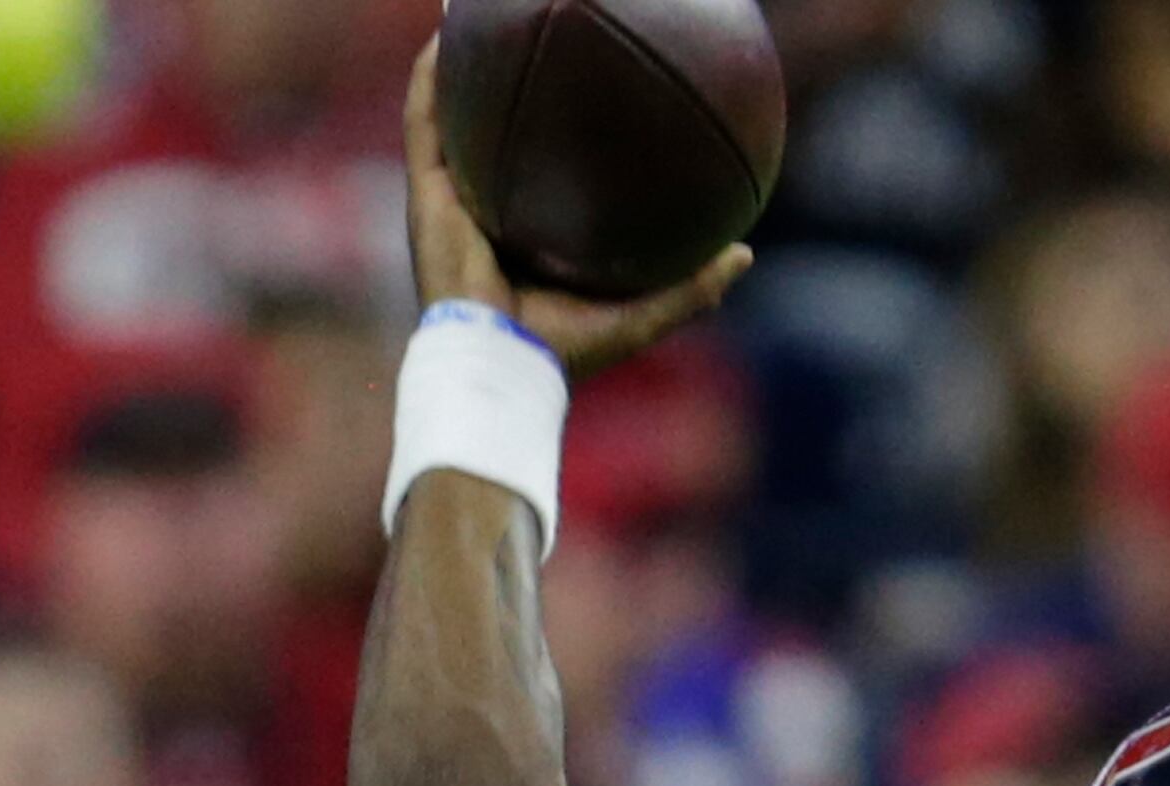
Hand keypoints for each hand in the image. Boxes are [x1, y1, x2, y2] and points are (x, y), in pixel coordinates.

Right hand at [403, 40, 751, 378]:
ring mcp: (449, 199)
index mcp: (527, 235)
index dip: (553, 136)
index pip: (539, 173)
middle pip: (493, 133)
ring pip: (450, 115)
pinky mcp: (425, 193)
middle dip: (501, 87)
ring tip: (473, 15)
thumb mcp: (643, 312)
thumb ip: (693, 285)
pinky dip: (431, 78)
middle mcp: (484, 210)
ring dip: (458, 66)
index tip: (582, 99)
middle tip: (527, 41)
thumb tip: (744, 252)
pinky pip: (424, 121)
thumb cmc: (569, 352)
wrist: (503, 366)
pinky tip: (446, 35)